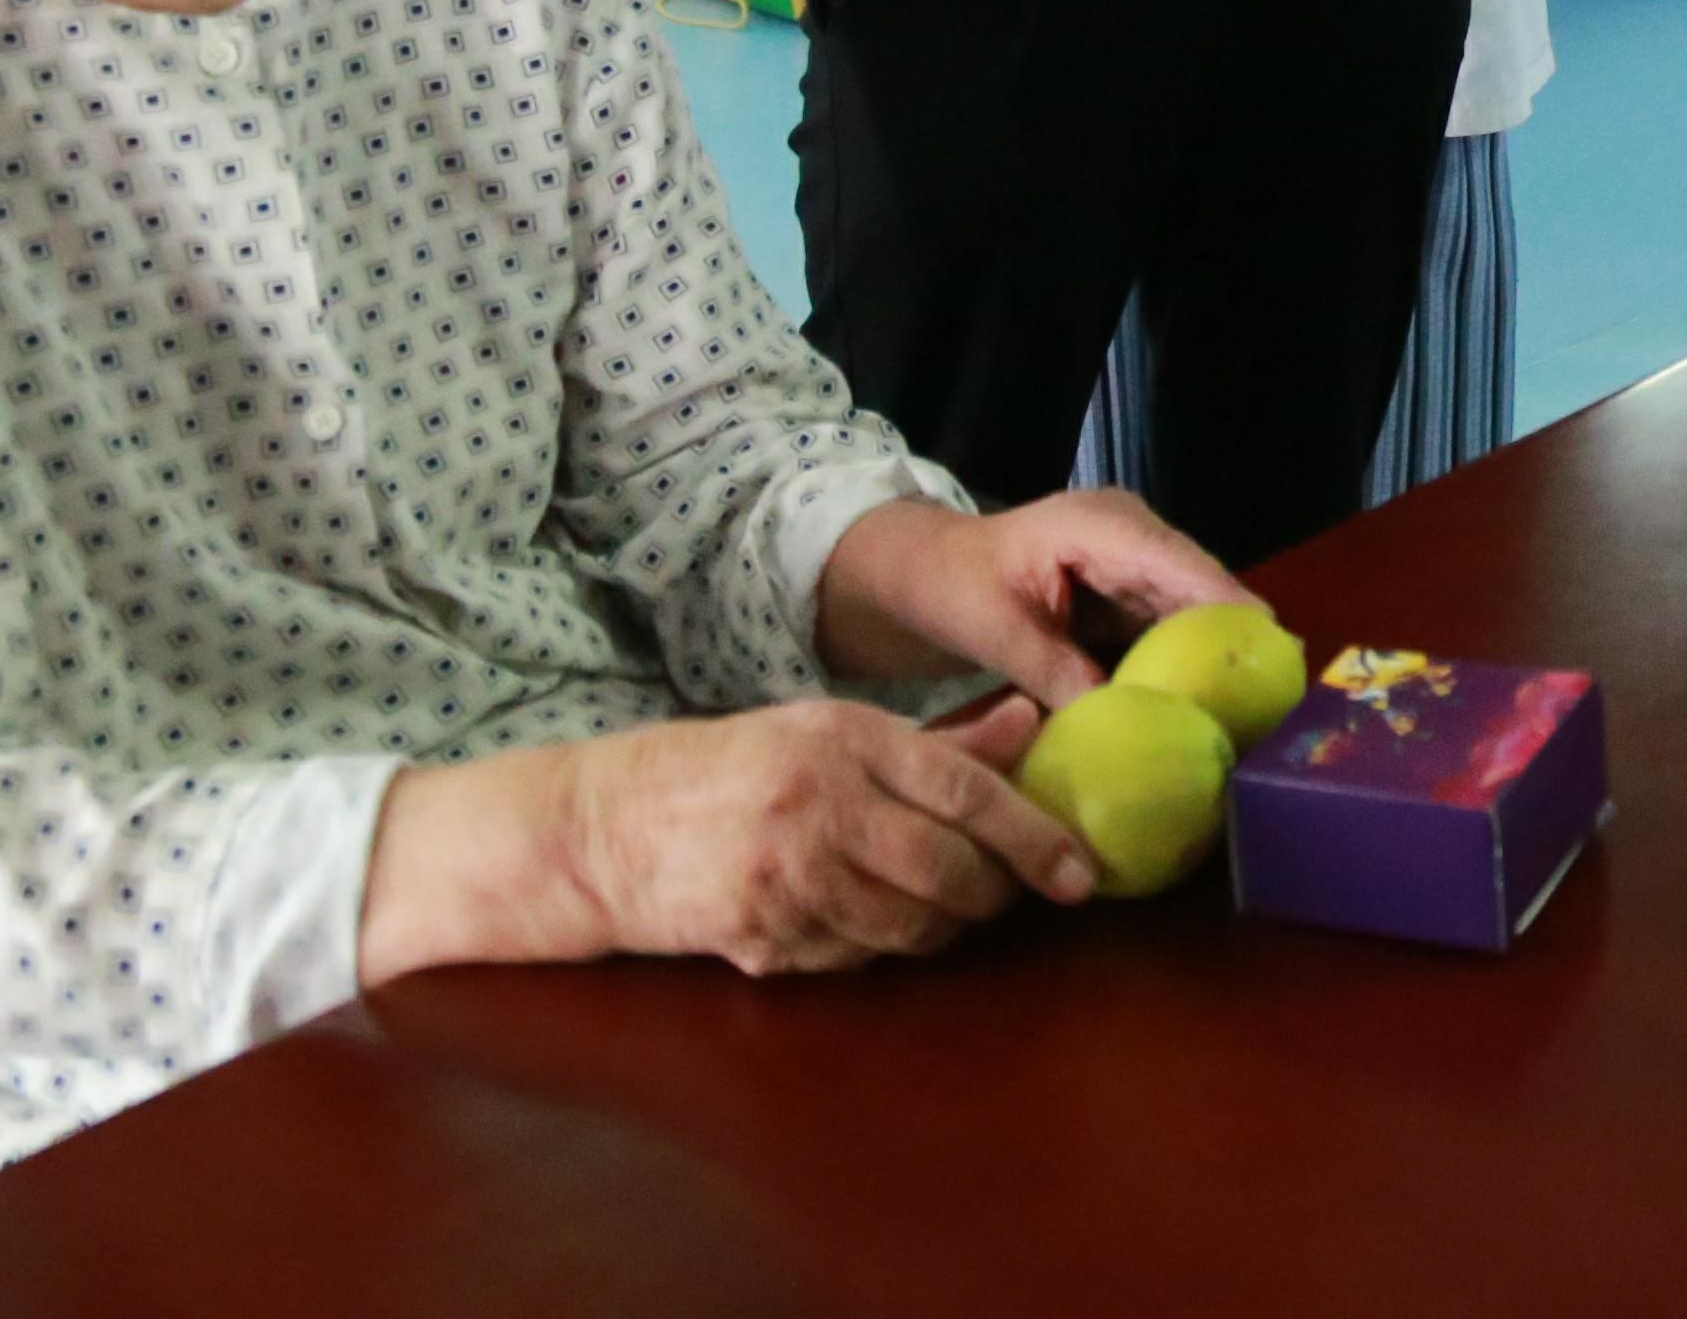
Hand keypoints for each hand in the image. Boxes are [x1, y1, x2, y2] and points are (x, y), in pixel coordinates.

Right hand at [549, 691, 1098, 970]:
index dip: (1033, 837)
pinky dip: (882, 946)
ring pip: (911, 926)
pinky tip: (870, 918)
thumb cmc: (734, 768)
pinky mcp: (761, 937)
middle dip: (996, 895)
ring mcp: (787, 878)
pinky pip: (858, 957)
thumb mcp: (831, 731)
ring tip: (949, 908)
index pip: (965, 791)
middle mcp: (819, 805)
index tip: (1079, 872)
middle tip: (1015, 896)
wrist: (607, 828)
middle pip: (948, 871)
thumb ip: (939, 740)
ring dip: (946, 928)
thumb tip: (1033, 728)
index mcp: (843, 739)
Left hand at [816, 488, 1248, 703]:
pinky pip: (1169, 633)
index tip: (1276, 665)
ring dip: (1213, 663)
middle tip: (1267, 716)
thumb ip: (1051, 668)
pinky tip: (1198, 717)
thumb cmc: (948, 584)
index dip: (1234, 613)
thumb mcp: (991, 627)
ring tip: (1247, 724)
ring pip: (1194, 616)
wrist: (918, 572)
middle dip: (1234, 646)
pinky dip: (1182, 669)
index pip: (1187, 569)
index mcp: (1105, 527)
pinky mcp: (1129, 599)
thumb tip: (1117, 716)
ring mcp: (1135, 567)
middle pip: (1205, 593)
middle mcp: (1136, 538)